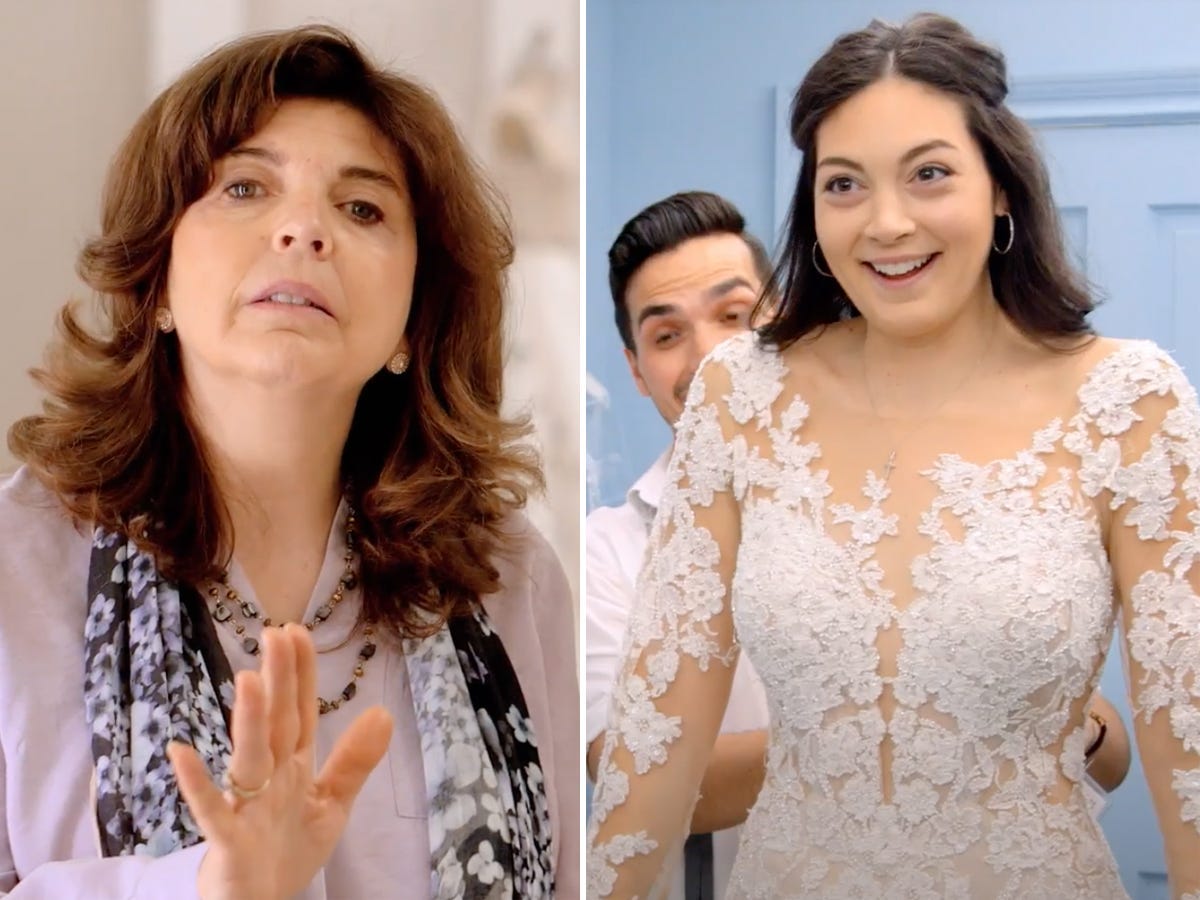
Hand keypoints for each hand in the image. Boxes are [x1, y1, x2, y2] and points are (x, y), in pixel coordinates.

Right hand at [167, 623, 392, 899]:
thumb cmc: (286, 853)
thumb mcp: (330, 804)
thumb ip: (353, 761)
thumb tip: (384, 712)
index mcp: (292, 767)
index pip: (299, 712)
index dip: (300, 674)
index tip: (298, 631)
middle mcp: (267, 778)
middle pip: (275, 723)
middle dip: (278, 681)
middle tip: (276, 634)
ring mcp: (245, 806)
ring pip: (248, 757)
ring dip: (248, 721)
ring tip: (248, 679)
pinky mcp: (228, 839)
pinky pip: (211, 809)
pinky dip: (197, 783)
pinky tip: (182, 753)